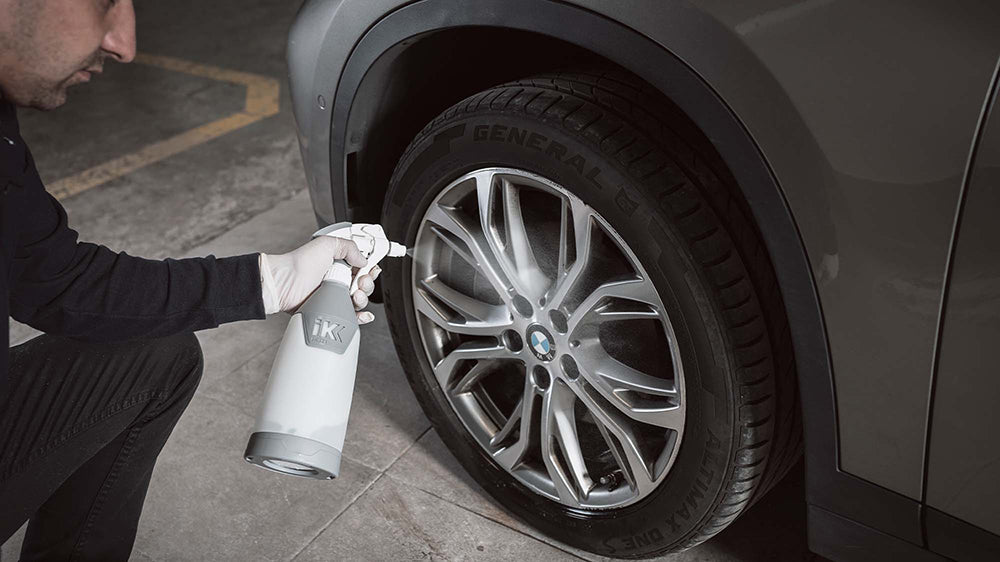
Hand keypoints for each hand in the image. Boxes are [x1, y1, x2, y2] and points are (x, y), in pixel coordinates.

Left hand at [259, 237, 380, 322]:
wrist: (285, 283)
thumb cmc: (300, 263)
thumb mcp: (327, 244)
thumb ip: (349, 246)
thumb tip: (364, 259)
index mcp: (339, 263)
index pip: (362, 267)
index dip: (370, 269)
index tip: (370, 270)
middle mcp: (338, 279)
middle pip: (363, 285)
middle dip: (367, 284)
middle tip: (361, 282)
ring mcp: (334, 295)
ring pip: (359, 301)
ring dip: (363, 299)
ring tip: (355, 296)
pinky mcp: (330, 309)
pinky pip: (350, 316)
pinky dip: (361, 317)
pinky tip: (364, 315)